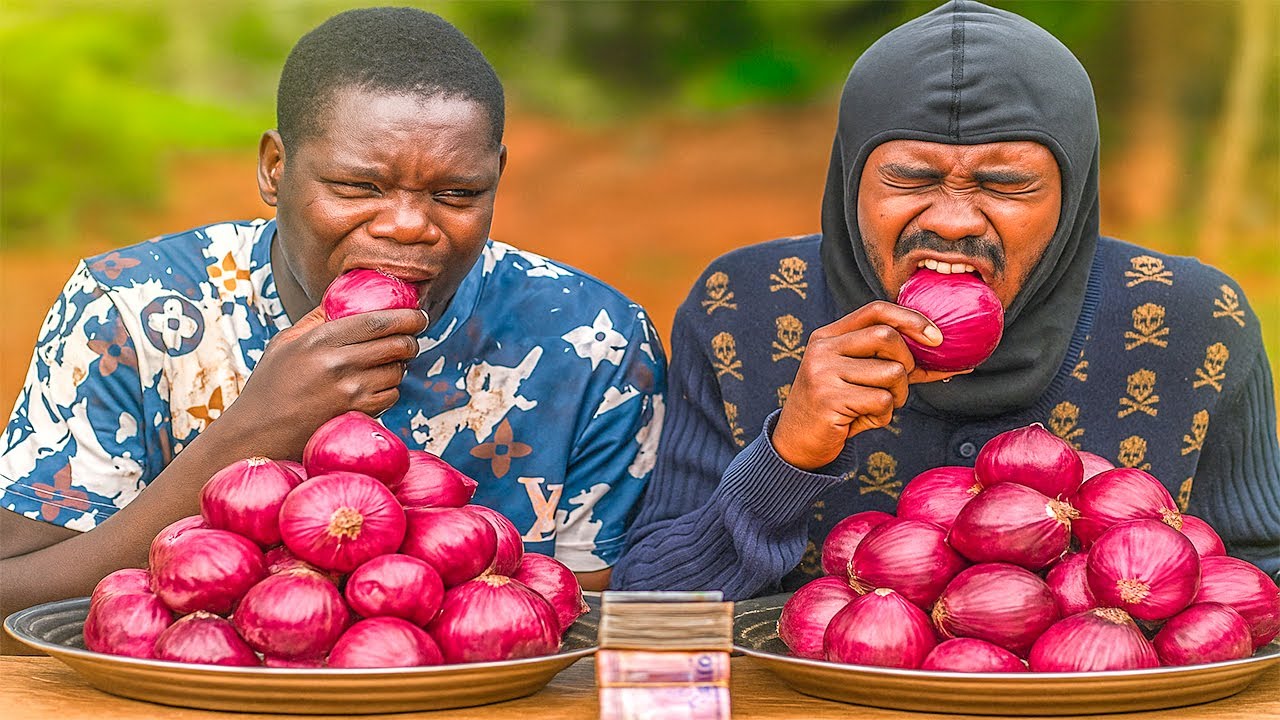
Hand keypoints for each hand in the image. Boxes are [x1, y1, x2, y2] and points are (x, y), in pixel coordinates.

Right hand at [215, 306, 427, 458]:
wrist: (258, 432)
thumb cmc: (270, 385)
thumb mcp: (285, 342)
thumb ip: (317, 319)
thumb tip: (344, 296)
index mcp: (321, 339)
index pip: (378, 321)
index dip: (406, 317)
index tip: (417, 315)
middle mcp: (339, 364)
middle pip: (397, 345)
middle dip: (410, 340)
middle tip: (409, 339)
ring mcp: (350, 392)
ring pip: (398, 371)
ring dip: (399, 365)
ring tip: (385, 364)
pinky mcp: (356, 414)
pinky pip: (392, 395)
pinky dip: (390, 389)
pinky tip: (374, 386)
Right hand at [771, 301, 966, 470]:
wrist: (796, 444)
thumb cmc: (837, 409)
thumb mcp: (860, 377)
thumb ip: (893, 362)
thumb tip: (947, 359)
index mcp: (828, 336)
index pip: (876, 310)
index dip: (911, 319)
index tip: (936, 338)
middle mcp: (822, 349)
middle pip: (887, 336)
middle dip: (906, 363)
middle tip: (899, 384)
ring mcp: (823, 372)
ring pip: (891, 372)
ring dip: (897, 396)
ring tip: (876, 407)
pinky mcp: (828, 399)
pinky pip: (882, 401)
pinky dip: (883, 416)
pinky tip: (863, 420)